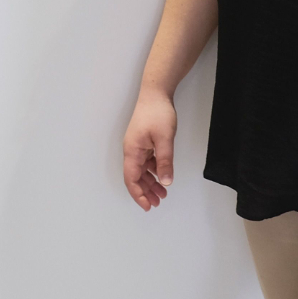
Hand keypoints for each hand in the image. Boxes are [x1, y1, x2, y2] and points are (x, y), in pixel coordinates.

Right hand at [121, 87, 177, 210]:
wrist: (156, 92)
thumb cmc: (157, 112)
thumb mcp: (164, 139)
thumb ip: (164, 162)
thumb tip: (165, 182)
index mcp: (132, 151)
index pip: (131, 179)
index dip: (138, 195)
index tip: (147, 206)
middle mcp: (132, 150)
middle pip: (136, 177)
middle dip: (145, 192)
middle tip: (156, 203)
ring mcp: (138, 145)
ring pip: (142, 170)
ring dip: (150, 182)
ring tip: (162, 193)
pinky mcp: (144, 141)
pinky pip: (146, 161)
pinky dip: (154, 171)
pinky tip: (162, 175)